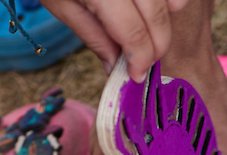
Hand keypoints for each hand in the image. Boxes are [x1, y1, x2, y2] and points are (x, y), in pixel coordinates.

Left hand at [42, 0, 188, 79]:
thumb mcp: (59, 2)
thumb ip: (92, 34)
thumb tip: (115, 66)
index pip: (132, 32)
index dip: (140, 59)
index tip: (137, 75)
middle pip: (156, 15)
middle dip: (157, 44)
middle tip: (147, 59)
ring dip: (167, 16)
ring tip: (152, 29)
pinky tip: (160, 5)